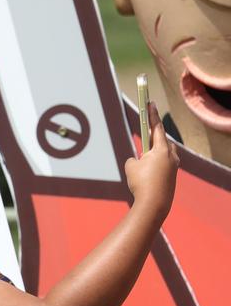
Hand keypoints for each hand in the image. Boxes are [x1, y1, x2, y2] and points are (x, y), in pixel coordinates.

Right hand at [124, 101, 178, 215]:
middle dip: (153, 135)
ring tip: (144, 155)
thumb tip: (138, 160)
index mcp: (160, 149)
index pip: (155, 127)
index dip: (152, 114)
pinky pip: (165, 162)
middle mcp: (170, 155)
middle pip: (162, 139)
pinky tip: (148, 170)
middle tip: (144, 130)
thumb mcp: (131, 166)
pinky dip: (156, 162)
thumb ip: (134, 158)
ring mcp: (174, 165)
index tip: (150, 102)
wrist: (154, 203)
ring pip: (165, 151)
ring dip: (156, 150)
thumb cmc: (141, 183)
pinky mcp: (172, 174)